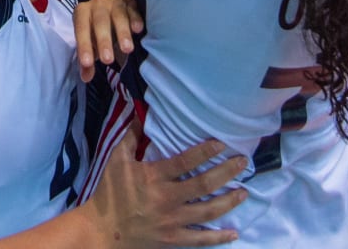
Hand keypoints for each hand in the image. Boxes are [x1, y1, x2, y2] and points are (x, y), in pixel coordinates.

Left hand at [74, 0, 143, 82]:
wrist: (110, 12)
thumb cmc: (97, 32)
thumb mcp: (90, 45)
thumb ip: (87, 61)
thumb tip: (86, 77)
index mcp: (82, 13)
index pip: (81, 29)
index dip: (84, 46)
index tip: (87, 63)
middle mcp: (97, 4)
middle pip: (100, 21)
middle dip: (104, 41)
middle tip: (108, 60)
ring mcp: (115, 2)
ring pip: (118, 15)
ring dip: (123, 32)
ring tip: (127, 50)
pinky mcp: (130, 2)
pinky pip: (133, 9)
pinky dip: (136, 19)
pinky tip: (138, 29)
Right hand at [86, 128, 246, 247]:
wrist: (103, 232)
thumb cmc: (110, 193)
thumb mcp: (116, 160)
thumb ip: (130, 136)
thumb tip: (141, 111)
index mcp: (154, 177)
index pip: (185, 161)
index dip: (205, 152)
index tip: (222, 143)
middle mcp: (167, 199)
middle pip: (203, 185)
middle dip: (226, 172)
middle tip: (243, 162)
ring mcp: (172, 222)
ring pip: (207, 212)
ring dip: (228, 201)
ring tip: (244, 192)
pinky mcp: (173, 240)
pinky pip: (200, 240)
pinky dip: (218, 237)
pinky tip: (234, 232)